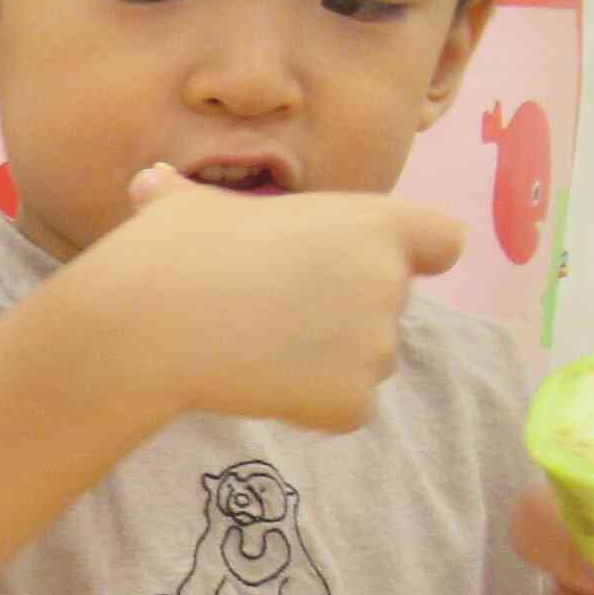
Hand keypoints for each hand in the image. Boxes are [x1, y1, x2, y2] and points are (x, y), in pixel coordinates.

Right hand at [87, 167, 462, 430]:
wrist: (149, 325)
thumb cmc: (168, 252)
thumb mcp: (185, 206)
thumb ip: (191, 197)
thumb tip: (151, 185)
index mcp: (370, 223)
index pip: (443, 240)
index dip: (413, 254)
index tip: (367, 264)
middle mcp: (388, 282)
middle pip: (389, 307)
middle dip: (344, 315)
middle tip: (272, 313)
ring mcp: (376, 346)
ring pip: (366, 361)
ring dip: (326, 362)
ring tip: (255, 349)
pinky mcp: (352, 401)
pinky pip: (346, 409)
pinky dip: (312, 407)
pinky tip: (259, 384)